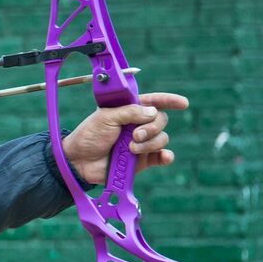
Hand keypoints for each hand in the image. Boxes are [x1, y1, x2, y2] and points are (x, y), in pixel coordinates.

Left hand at [61, 92, 188, 184]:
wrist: (79, 161)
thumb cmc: (89, 135)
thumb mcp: (106, 117)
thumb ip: (130, 112)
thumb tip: (153, 112)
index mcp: (129, 110)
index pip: (153, 102)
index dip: (168, 100)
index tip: (182, 103)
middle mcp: (138, 125)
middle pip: (161, 120)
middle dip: (152, 127)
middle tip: (134, 135)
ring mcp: (142, 143)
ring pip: (162, 138)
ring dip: (150, 143)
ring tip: (131, 148)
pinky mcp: (143, 160)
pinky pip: (163, 156)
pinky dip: (166, 156)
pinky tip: (164, 156)